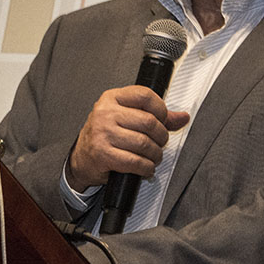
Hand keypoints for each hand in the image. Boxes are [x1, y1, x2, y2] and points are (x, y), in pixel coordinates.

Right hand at [65, 85, 190, 190]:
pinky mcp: (103, 154)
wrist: (81, 157)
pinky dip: (146, 168)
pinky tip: (145, 167)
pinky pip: (135, 162)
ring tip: (153, 156)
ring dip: (155, 154)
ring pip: (144, 143)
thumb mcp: (125, 117)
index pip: (144, 95)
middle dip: (161, 136)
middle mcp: (105, 113)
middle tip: (159, 142)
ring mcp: (103, 133)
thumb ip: (154, 115)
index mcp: (111, 98)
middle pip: (148, 121)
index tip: (162, 119)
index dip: (161, 108)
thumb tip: (182, 117)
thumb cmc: (105, 135)